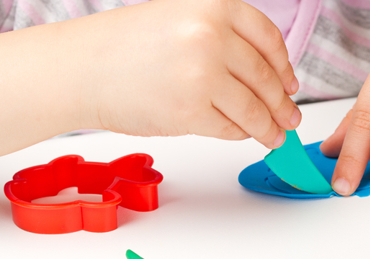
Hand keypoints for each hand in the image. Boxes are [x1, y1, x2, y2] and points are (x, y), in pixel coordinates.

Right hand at [76, 0, 299, 147]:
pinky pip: (230, 128)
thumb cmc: (124, 46)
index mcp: (214, 6)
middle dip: (282, 104)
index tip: (290, 84)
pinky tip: (244, 135)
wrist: (79, 68)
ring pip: (254, 109)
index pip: (269, 40)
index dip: (284, 67)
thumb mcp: (180, 18)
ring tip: (276, 135)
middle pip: (265, 78)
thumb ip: (223, 37)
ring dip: (270, 126)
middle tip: (290, 117)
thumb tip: (268, 75)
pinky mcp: (190, 112)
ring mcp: (202, 75)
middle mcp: (212, 36)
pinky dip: (241, 134)